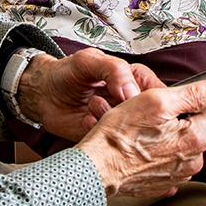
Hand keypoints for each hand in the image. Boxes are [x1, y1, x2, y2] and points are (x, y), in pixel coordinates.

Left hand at [17, 48, 163, 141]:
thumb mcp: (89, 61)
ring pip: (134, 134)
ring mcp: (121, 123)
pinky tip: (86, 121)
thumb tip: (133, 92)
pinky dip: (100, 134)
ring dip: (113, 124)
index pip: (163, 94)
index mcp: (136, 80)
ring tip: (92, 107)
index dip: (159, 102)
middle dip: (137, 118)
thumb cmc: (66, 73)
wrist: (42, 93)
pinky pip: (113, 144)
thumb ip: (114, 70)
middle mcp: (132, 104)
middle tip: (114, 107)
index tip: (145, 104)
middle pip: (153, 119)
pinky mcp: (107, 139)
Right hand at [75, 81, 205, 197]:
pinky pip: (170, 158)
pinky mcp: (164, 182)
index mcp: (196, 137)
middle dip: (186, 113)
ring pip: (184, 141)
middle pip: (200, 125)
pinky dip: (161, 148)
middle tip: (158, 105)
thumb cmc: (119, 134)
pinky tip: (144, 143)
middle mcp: (193, 159)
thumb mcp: (157, 102)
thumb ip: (196, 94)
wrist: (95, 170)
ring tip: (141, 125)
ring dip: (171, 130)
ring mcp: (179, 174)